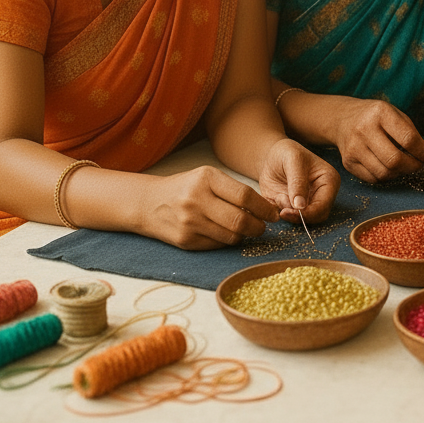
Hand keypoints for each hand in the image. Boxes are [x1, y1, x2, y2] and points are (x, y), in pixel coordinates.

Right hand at [139, 165, 280, 250]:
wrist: (149, 203)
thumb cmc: (186, 188)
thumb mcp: (207, 177)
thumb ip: (233, 190)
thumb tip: (266, 208)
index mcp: (206, 179)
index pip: (245, 195)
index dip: (264, 208)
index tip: (274, 214)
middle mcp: (196, 200)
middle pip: (240, 220)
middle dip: (258, 226)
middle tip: (263, 226)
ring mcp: (189, 222)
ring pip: (231, 236)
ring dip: (245, 236)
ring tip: (247, 230)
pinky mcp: (186, 240)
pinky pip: (218, 245)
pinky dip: (228, 241)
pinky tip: (227, 234)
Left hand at [258, 137, 340, 223]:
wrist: (272, 156)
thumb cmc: (286, 153)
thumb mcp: (293, 160)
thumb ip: (297, 182)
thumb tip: (300, 206)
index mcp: (329, 180)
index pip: (324, 205)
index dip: (308, 212)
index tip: (289, 211)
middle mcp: (323, 193)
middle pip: (317, 216)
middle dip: (299, 216)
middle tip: (282, 211)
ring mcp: (311, 201)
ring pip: (305, 220)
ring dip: (289, 214)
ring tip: (278, 198)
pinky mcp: (298, 208)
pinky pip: (291, 218)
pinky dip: (282, 213)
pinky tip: (276, 199)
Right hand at [331, 97, 423, 181]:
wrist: (343, 119)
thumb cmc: (376, 117)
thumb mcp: (395, 114)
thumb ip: (411, 133)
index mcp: (380, 113)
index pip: (408, 139)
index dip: (423, 153)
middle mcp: (364, 130)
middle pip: (395, 160)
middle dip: (413, 167)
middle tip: (420, 166)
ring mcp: (354, 148)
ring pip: (384, 173)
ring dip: (400, 173)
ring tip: (405, 166)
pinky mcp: (347, 163)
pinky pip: (373, 179)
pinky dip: (386, 177)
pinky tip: (390, 168)